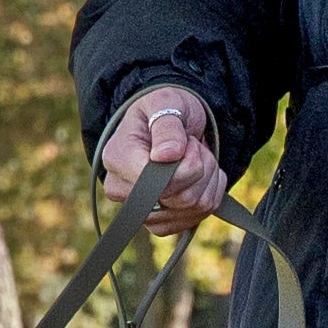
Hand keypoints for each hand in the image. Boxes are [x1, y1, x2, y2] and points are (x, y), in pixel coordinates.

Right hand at [98, 85, 227, 221]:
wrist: (168, 124)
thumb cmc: (164, 110)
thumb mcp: (166, 103)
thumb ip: (167, 127)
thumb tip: (167, 155)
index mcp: (117, 158)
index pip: (156, 182)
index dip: (184, 164)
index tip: (185, 142)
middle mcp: (121, 190)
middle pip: (180, 197)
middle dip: (199, 167)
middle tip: (191, 146)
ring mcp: (141, 211)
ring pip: (194, 206)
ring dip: (207, 177)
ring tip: (194, 156)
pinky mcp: (161, 223)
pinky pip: (199, 215)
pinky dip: (210, 191)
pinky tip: (198, 174)